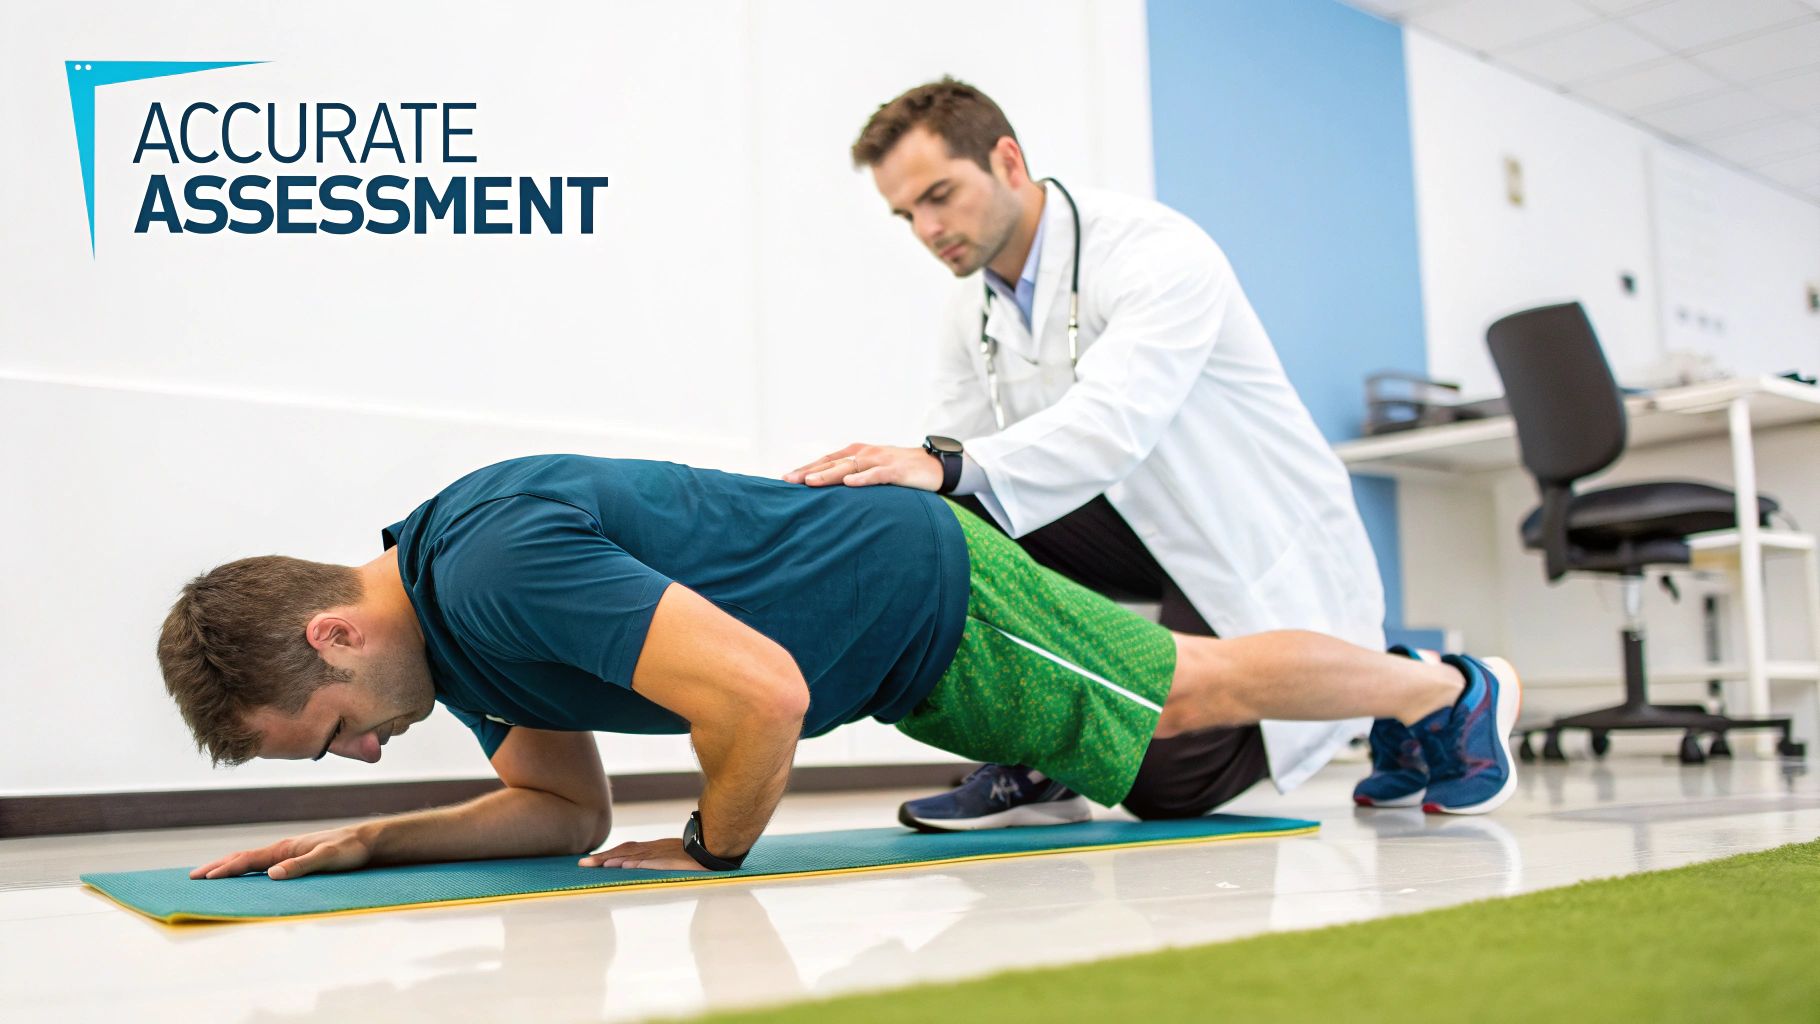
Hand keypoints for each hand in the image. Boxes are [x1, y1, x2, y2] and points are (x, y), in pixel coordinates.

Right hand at [189, 824, 374, 880]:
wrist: (365, 841)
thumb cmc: (349, 850)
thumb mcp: (328, 858)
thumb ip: (302, 865)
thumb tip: (273, 874)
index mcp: (285, 848)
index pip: (249, 860)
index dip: (226, 869)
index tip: (205, 878)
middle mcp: (282, 848)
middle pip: (243, 857)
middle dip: (217, 867)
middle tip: (193, 877)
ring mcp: (286, 852)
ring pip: (250, 859)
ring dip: (228, 866)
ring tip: (208, 875)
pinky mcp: (293, 858)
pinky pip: (262, 863)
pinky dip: (245, 868)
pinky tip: (243, 875)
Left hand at [578, 837, 709, 870]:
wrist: (716, 850)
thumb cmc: (695, 855)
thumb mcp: (671, 857)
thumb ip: (654, 860)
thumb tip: (632, 866)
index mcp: (653, 848)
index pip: (626, 849)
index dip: (607, 854)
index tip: (589, 861)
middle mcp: (655, 848)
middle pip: (624, 851)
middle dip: (602, 858)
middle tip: (582, 864)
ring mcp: (664, 853)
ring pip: (636, 855)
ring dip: (616, 860)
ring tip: (599, 865)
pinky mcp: (674, 861)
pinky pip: (654, 861)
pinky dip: (639, 864)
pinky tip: (627, 867)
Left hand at [783, 443, 941, 490]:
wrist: (934, 466)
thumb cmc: (899, 471)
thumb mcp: (872, 471)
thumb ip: (853, 477)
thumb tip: (829, 492)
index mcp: (857, 453)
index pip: (826, 461)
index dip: (806, 468)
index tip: (785, 479)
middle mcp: (865, 453)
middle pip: (832, 463)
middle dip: (809, 472)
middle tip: (788, 481)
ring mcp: (880, 460)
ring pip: (850, 466)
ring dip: (829, 475)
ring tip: (810, 482)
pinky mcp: (896, 470)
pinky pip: (877, 474)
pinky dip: (863, 478)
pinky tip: (850, 483)